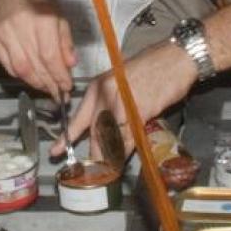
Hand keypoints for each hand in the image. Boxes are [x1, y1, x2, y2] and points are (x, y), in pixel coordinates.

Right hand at [0, 0, 75, 101]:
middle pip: (37, 65)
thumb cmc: (37, 0)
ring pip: (21, 68)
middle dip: (50, 84)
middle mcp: (23, 28)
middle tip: (58, 94)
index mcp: (42, 21)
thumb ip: (65, 41)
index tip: (66, 87)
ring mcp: (5, 35)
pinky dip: (20, 76)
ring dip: (35, 83)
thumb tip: (70, 64)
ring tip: (45, 89)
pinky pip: (7, 65)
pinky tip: (30, 79)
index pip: (51, 57)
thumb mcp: (59, 16)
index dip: (59, 76)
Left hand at [59, 42, 194, 159]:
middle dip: (94, 155)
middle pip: (95, 132)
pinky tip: (124, 160)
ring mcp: (122, 104)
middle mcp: (106, 95)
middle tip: (91, 171)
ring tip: (109, 171)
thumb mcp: (120, 81)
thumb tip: (105, 126)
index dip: (67, 137)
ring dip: (110, 158)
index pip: (79, 117)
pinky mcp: (140, 112)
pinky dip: (126, 151)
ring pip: (111, 138)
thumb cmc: (151, 68)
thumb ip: (109, 102)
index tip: (56, 151)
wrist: (175, 59)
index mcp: (98, 87)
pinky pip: (129, 138)